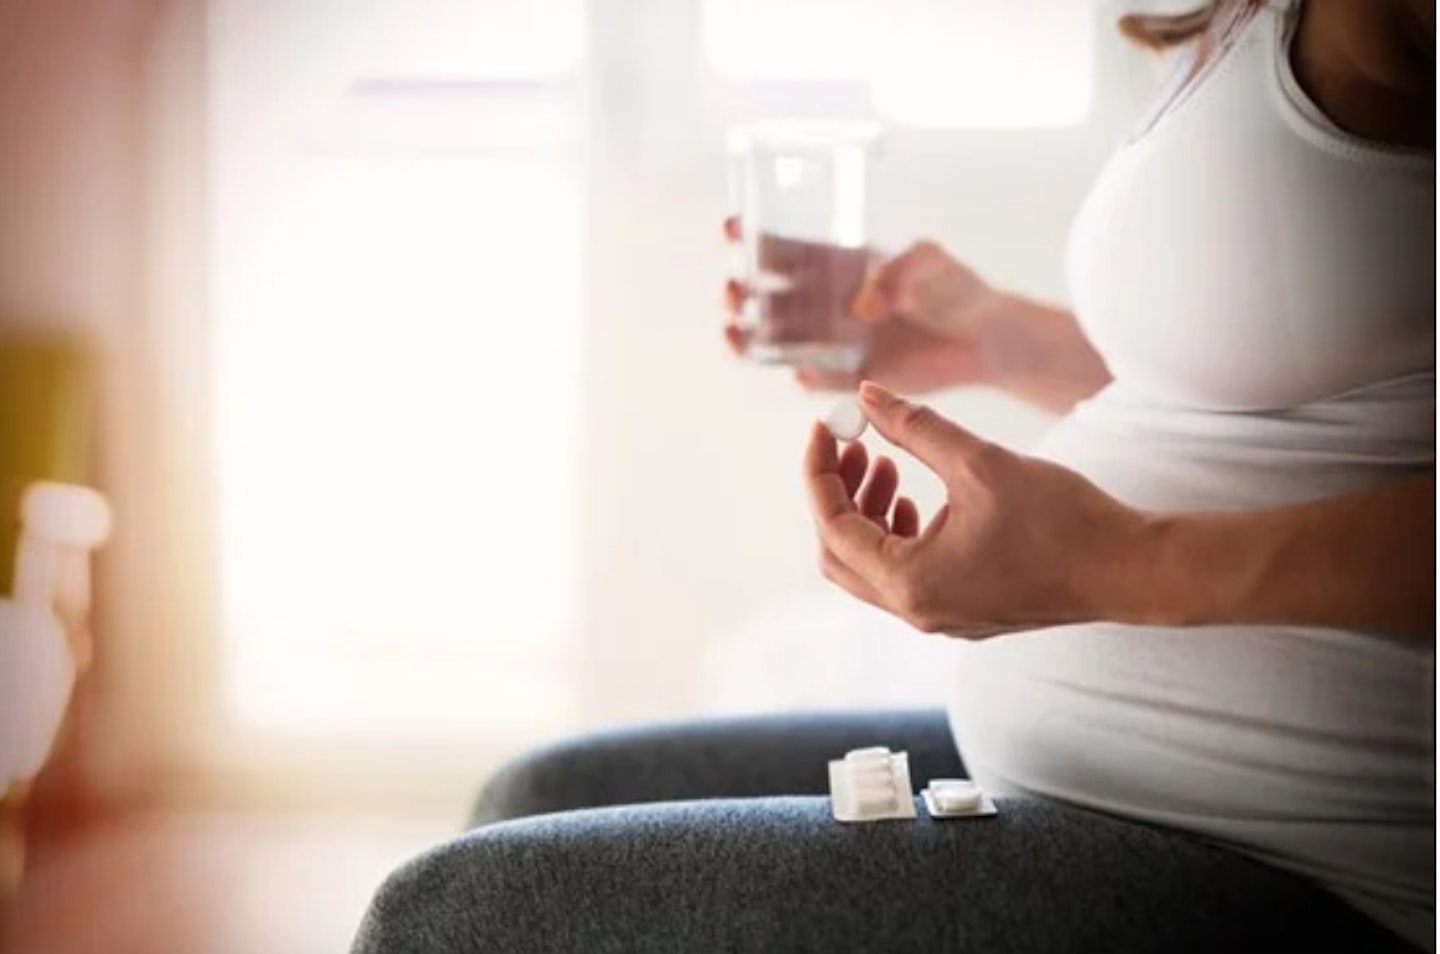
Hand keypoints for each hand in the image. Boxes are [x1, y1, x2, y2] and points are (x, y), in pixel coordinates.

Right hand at [722, 218, 1005, 394]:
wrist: (984, 337)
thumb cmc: (956, 287)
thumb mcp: (931, 261)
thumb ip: (900, 272)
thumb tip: (861, 308)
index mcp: (835, 264)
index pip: (781, 247)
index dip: (750, 236)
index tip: (731, 227)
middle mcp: (825, 302)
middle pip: (763, 296)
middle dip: (738, 291)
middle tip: (734, 289)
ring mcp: (834, 340)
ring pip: (777, 341)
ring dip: (750, 338)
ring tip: (736, 333)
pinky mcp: (852, 375)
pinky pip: (818, 380)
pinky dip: (805, 378)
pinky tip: (801, 374)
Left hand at [803, 382, 1153, 637]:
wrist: (1128, 570)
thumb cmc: (1060, 519)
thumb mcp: (978, 461)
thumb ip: (914, 428)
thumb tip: (867, 395)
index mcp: (910, 582)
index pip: (832, 525)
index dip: (820, 470)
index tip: (825, 425)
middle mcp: (917, 610)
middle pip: (841, 553)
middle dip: (839, 494)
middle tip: (854, 443)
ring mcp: (940, 616)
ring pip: (873, 565)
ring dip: (868, 511)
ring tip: (888, 463)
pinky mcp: (963, 610)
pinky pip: (907, 573)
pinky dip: (898, 532)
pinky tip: (919, 496)